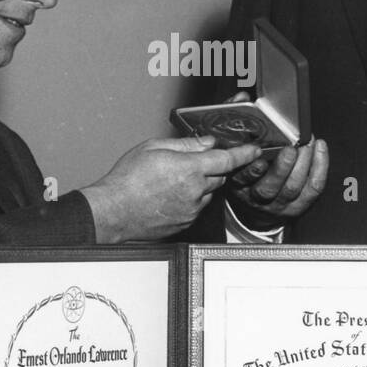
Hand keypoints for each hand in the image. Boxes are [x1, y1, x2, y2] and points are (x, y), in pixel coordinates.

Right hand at [82, 136, 262, 242]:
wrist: (112, 212)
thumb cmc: (126, 180)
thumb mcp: (153, 148)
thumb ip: (185, 144)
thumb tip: (206, 142)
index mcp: (189, 169)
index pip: (227, 160)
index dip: (244, 154)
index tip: (253, 150)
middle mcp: (195, 191)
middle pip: (219, 176)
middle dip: (213, 167)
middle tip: (194, 162)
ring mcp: (191, 210)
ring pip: (208, 193)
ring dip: (200, 185)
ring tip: (173, 181)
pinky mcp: (185, 223)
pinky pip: (196, 208)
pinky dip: (190, 200)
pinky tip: (169, 195)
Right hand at [219, 90, 328, 223]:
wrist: (257, 205)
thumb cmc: (247, 166)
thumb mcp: (235, 148)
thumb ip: (236, 121)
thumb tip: (242, 97)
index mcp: (237, 184)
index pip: (241, 179)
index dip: (251, 170)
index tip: (258, 155)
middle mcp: (256, 197)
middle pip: (269, 188)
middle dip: (282, 167)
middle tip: (292, 148)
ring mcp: (279, 204)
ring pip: (292, 187)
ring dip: (303, 164)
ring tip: (308, 144)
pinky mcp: (299, 205)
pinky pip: (313, 188)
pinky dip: (320, 167)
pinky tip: (320, 148)